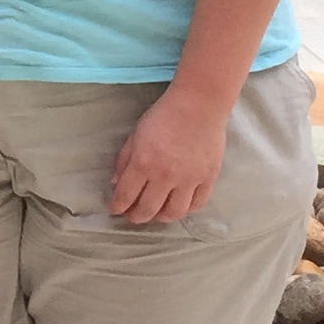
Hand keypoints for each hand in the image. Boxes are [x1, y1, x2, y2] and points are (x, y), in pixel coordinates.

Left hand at [107, 82, 231, 224]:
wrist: (199, 105)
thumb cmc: (164, 115)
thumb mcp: (135, 134)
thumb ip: (124, 161)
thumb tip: (116, 183)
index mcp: (143, 164)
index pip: (126, 196)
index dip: (117, 207)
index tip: (115, 209)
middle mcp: (165, 176)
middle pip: (148, 210)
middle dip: (136, 217)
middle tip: (132, 216)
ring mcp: (189, 180)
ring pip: (173, 213)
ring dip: (161, 218)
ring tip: (156, 214)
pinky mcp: (208, 178)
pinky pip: (197, 204)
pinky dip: (186, 210)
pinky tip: (179, 206)